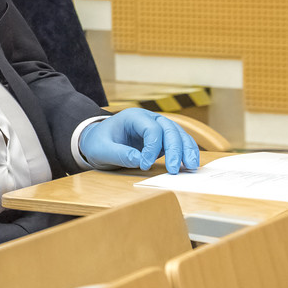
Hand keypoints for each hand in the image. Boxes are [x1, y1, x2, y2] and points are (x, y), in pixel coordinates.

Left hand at [79, 108, 201, 173]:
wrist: (96, 142)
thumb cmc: (98, 143)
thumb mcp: (101, 150)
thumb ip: (119, 154)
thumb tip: (139, 160)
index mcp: (133, 117)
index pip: (151, 129)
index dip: (152, 148)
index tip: (144, 165)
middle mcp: (149, 119)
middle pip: (169, 129)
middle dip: (175, 150)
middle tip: (173, 170)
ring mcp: (158, 128)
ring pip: (179, 135)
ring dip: (186, 150)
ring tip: (191, 167)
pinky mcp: (162, 140)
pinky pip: (179, 143)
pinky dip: (186, 152)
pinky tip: (189, 165)